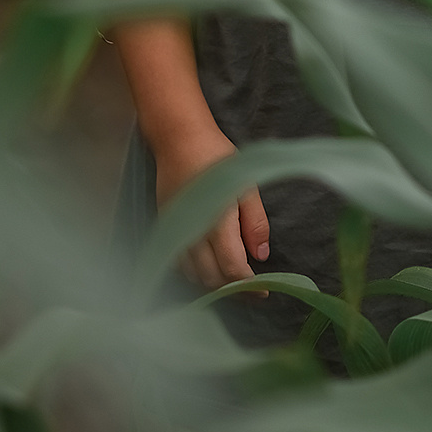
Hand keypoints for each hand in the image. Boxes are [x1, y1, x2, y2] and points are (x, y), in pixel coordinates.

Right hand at [154, 122, 270, 293]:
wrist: (179, 139)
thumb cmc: (218, 156)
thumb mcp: (247, 183)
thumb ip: (255, 221)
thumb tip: (261, 256)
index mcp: (217, 221)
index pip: (232, 268)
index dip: (249, 286)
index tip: (264, 292)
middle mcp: (194, 233)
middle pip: (212, 278)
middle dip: (233, 288)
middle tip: (252, 289)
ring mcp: (176, 232)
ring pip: (193, 276)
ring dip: (213, 283)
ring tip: (232, 278)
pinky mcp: (167, 228)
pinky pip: (179, 264)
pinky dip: (194, 273)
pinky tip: (208, 266)